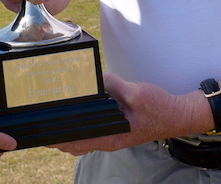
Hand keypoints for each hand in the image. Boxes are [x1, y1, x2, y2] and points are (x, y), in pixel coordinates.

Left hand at [53, 74, 204, 155]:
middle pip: (75, 143)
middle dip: (58, 137)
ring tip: (54, 117)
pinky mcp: (116, 130)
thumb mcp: (136, 93)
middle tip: (42, 122)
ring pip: (83, 140)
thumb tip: (95, 77)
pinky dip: (80, 127)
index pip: (77, 142)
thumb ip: (114, 85)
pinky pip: (92, 132)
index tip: (43, 132)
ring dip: (68, 133)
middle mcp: (109, 140)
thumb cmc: (159, 108)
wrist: (178, 114)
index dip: (58, 138)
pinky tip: (76, 114)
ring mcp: (112, 137)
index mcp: (112, 136)